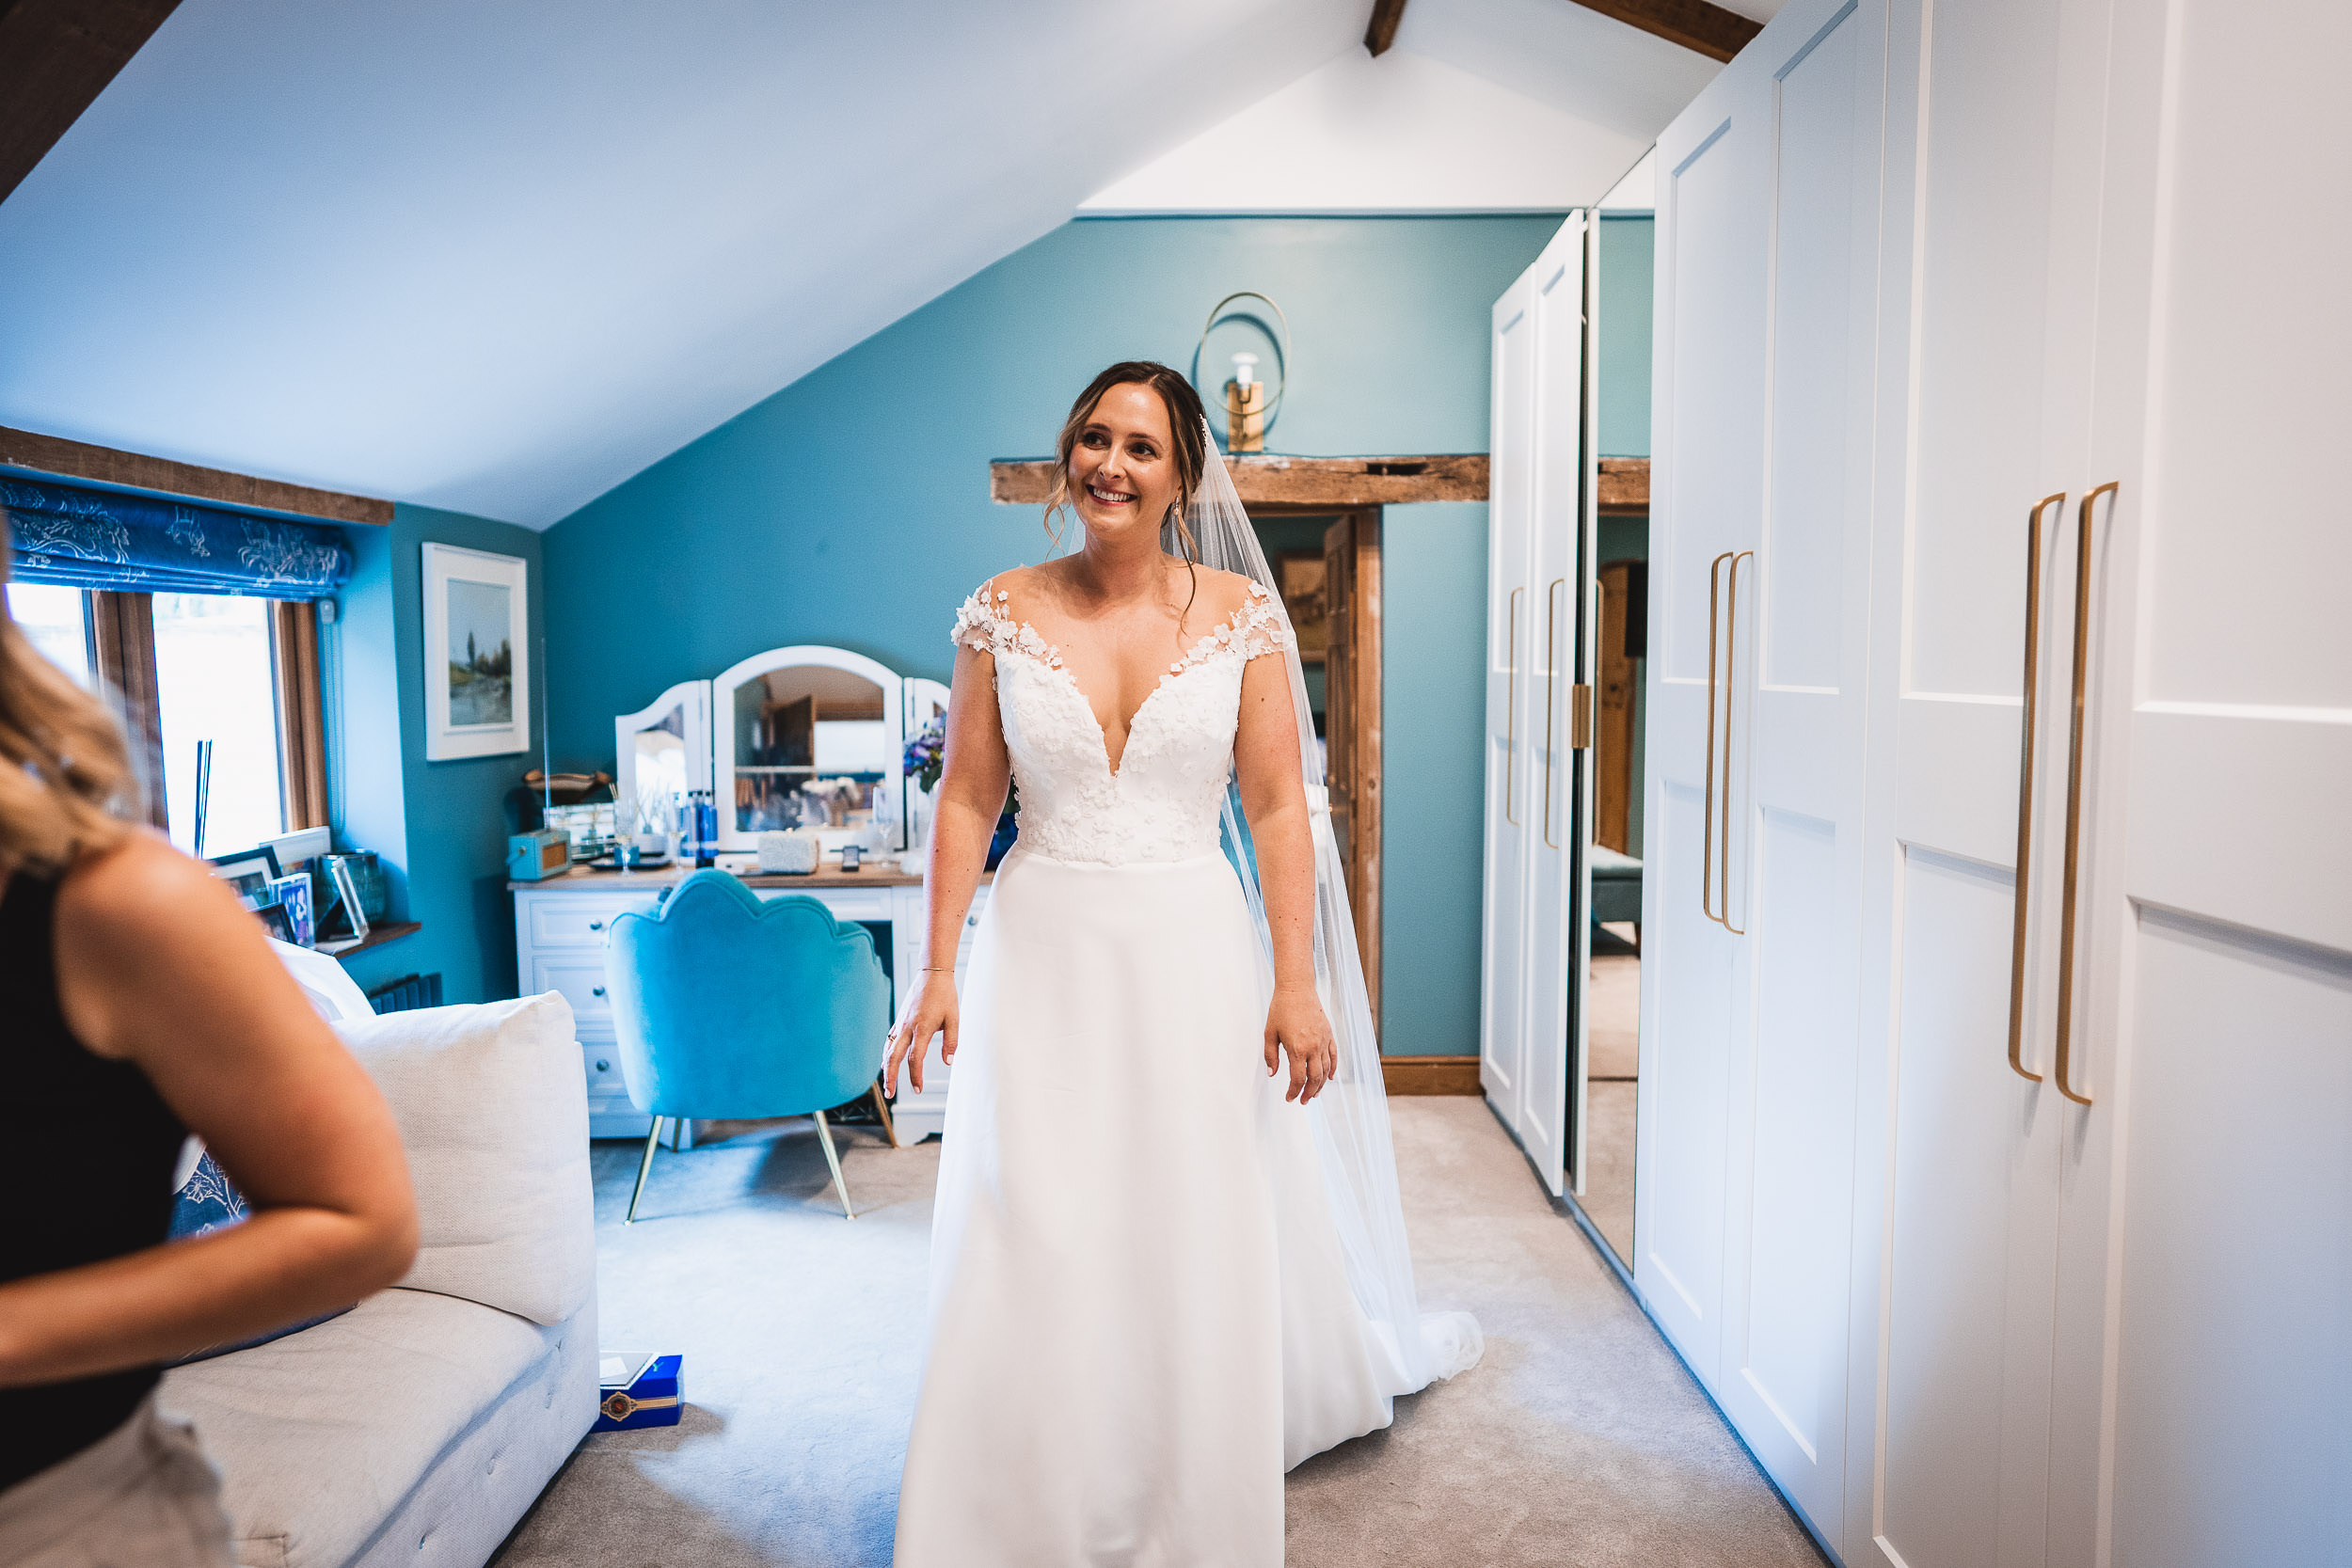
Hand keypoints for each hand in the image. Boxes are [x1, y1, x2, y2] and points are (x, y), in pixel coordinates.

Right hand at [884, 971, 958, 1098]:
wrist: (932, 974)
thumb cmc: (945, 996)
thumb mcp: (954, 1018)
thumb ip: (951, 1041)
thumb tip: (949, 1062)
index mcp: (921, 1028)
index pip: (915, 1058)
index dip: (916, 1076)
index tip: (918, 1089)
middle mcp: (907, 1027)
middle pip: (894, 1057)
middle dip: (890, 1077)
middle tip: (890, 1094)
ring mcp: (901, 1023)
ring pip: (888, 1049)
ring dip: (886, 1068)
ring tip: (887, 1084)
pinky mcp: (899, 1019)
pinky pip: (889, 1040)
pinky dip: (886, 1054)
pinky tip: (886, 1062)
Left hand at [1264, 984, 1337, 1104]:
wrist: (1297, 989)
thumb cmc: (1281, 1009)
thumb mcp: (1270, 1033)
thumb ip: (1270, 1056)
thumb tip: (1272, 1074)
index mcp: (1297, 1049)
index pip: (1298, 1079)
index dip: (1293, 1092)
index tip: (1289, 1098)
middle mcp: (1313, 1047)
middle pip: (1314, 1078)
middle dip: (1309, 1093)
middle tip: (1303, 1101)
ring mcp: (1323, 1041)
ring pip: (1326, 1070)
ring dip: (1320, 1085)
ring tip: (1314, 1093)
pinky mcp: (1329, 1034)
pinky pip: (1334, 1056)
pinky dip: (1333, 1069)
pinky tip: (1329, 1077)